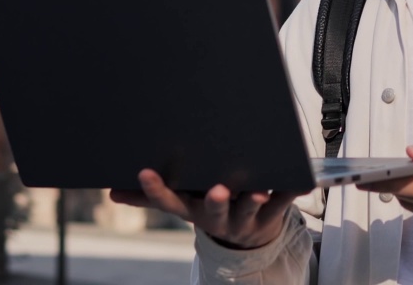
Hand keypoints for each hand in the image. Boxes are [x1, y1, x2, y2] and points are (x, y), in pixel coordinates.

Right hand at [109, 169, 302, 248]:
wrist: (247, 240)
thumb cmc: (210, 209)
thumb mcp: (182, 204)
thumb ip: (150, 198)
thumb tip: (112, 192)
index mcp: (192, 210)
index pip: (169, 202)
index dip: (156, 190)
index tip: (145, 172)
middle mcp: (217, 216)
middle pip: (214, 209)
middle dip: (215, 200)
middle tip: (216, 190)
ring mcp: (245, 217)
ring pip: (249, 209)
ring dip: (251, 200)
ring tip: (255, 190)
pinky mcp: (272, 214)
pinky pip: (283, 202)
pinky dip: (292, 191)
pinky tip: (299, 181)